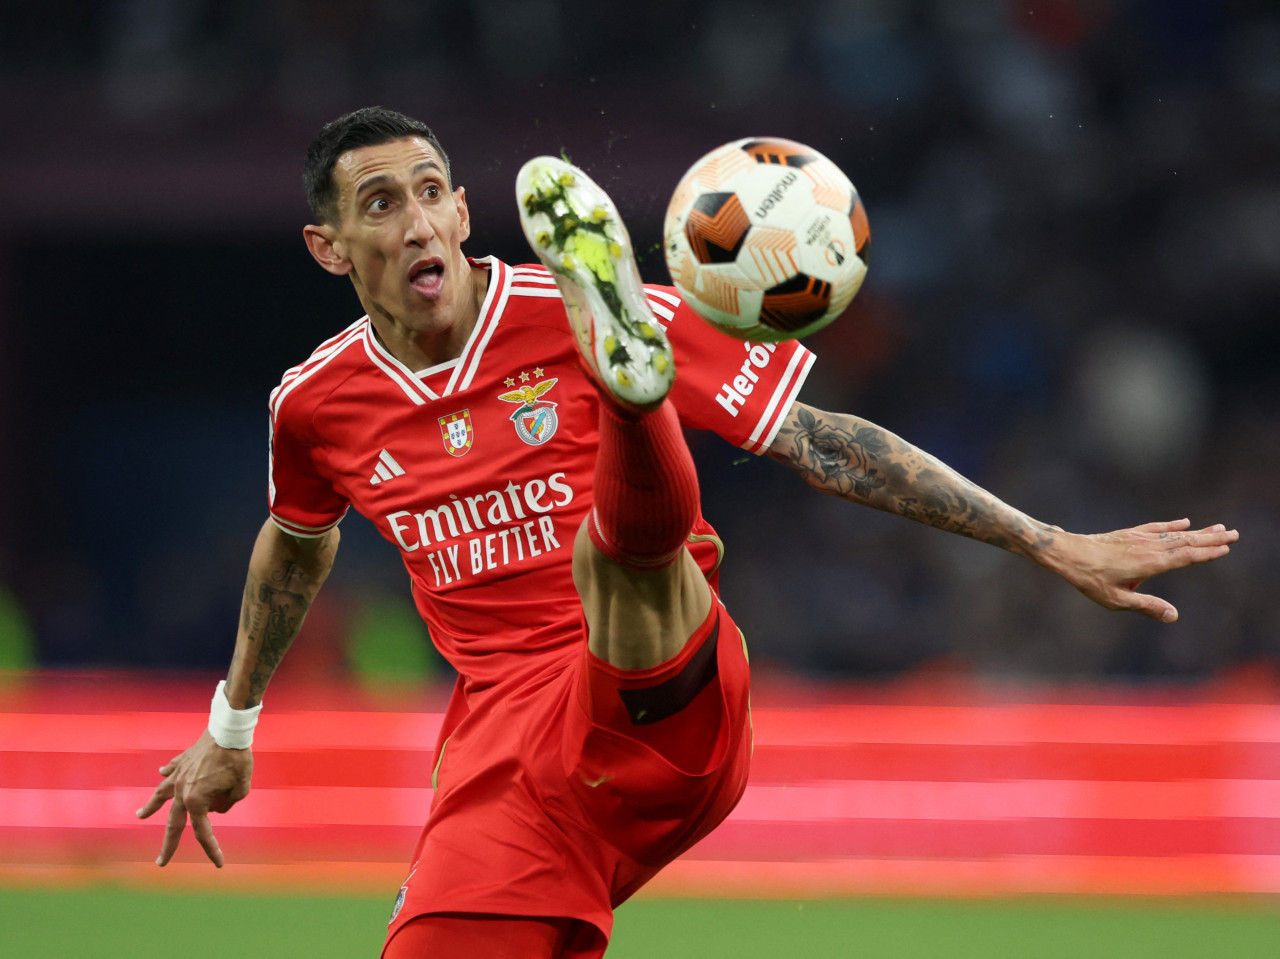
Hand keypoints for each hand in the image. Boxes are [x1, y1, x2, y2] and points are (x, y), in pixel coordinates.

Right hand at [136, 729, 252, 866]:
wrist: (229, 730)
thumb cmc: (237, 759)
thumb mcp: (241, 788)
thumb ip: (228, 804)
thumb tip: (216, 805)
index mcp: (196, 800)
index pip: (203, 832)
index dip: (212, 849)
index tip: (219, 864)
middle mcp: (182, 790)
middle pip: (174, 824)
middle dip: (169, 846)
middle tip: (161, 862)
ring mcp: (179, 774)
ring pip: (161, 794)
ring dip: (151, 806)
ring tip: (140, 815)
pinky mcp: (183, 760)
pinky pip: (171, 770)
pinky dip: (166, 773)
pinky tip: (162, 773)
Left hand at [1048, 519, 1237, 621]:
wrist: (1067, 553)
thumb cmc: (1089, 579)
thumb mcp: (1117, 600)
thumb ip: (1147, 607)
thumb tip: (1174, 616)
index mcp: (1150, 564)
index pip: (1185, 556)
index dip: (1207, 553)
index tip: (1226, 548)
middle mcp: (1148, 547)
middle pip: (1186, 541)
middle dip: (1211, 539)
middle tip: (1234, 533)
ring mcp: (1139, 538)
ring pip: (1174, 533)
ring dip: (1197, 531)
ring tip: (1218, 527)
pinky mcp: (1129, 533)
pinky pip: (1155, 527)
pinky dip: (1171, 525)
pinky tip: (1183, 522)